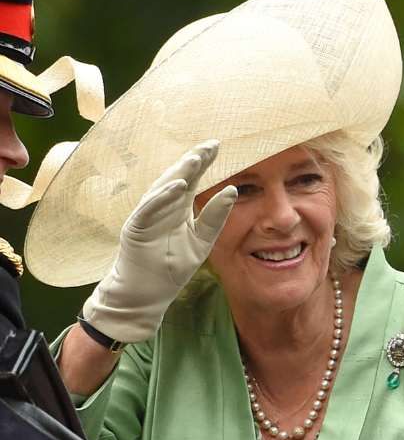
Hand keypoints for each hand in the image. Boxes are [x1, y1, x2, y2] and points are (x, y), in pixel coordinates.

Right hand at [82, 140, 237, 343]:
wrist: (147, 295)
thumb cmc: (172, 268)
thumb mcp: (202, 241)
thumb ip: (215, 217)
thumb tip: (232, 190)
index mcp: (178, 208)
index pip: (192, 180)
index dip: (203, 163)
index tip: (217, 146)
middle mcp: (162, 207)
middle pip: (178, 178)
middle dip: (194, 161)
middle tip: (211, 145)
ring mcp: (147, 216)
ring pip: (163, 189)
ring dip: (179, 173)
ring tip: (196, 159)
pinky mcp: (136, 228)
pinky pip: (149, 209)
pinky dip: (163, 197)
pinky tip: (178, 186)